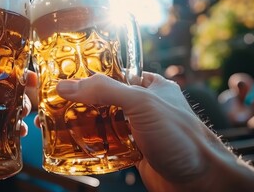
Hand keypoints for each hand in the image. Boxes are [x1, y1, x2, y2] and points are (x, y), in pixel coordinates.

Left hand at [0, 49, 33, 166]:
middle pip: (5, 87)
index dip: (12, 65)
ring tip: (22, 121)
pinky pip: (0, 133)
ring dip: (20, 112)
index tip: (27, 70)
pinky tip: (17, 136)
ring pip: (7, 109)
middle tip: (28, 97)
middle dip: (23, 90)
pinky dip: (12, 133)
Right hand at [35, 73, 253, 190]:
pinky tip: (74, 145)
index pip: (113, 73)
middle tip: (53, 104)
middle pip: (104, 99)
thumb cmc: (181, 136)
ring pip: (104, 123)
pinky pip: (108, 145)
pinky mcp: (135, 152)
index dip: (89, 74)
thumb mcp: (141, 104)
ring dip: (82, 125)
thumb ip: (104, 90)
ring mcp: (138, 130)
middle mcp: (144, 106)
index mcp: (150, 86)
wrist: (200, 181)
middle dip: (80, 103)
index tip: (63, 77)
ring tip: (55, 123)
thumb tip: (66, 86)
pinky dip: (92, 145)